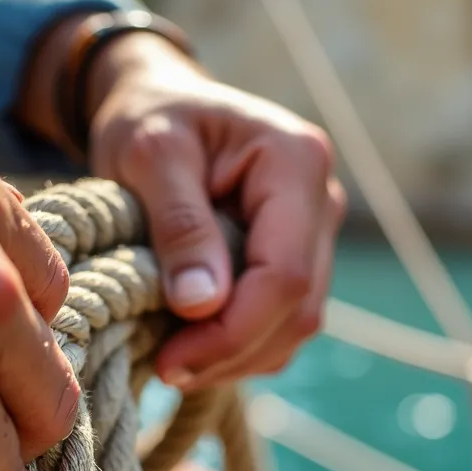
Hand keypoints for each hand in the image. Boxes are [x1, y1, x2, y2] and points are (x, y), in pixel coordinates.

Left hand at [86, 33, 345, 390]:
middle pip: (299, 308)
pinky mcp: (300, 258)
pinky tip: (192, 343)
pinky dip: (241, 347)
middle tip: (164, 368)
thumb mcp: (149, 154)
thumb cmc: (150, 116)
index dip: (234, 330)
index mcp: (296, 162)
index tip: (172, 359)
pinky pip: (283, 323)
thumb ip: (180, 225)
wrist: (160, 102)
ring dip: (237, 357)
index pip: (285, 272)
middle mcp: (323, 199)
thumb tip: (203, 305)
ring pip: (296, 325)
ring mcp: (317, 233)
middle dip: (233, 351)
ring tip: (171, 357)